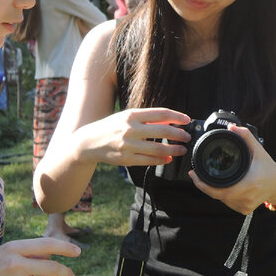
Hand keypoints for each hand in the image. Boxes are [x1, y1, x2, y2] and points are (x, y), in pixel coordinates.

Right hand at [76, 107, 191, 167]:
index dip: (177, 117)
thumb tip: (169, 121)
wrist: (89, 142)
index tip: (187, 120)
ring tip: (181, 149)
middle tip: (187, 137)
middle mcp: (130, 129)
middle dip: (179, 135)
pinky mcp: (126, 159)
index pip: (161, 113)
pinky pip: (149, 161)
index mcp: (132, 115)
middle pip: (163, 131)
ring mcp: (128, 145)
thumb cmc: (111, 127)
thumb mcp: (127, 117)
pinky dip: (161, 160)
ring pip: (158, 149)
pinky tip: (168, 158)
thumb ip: (147, 119)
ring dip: (174, 149)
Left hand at [188, 124, 275, 216]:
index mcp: (249, 184)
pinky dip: (223, 196)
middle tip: (196, 175)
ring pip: (222, 200)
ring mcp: (245, 206)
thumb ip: (246, 137)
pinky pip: (228, 203)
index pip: (221, 191)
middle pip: (218, 196)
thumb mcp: (259, 150)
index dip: (204, 186)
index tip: (194, 175)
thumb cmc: (269, 168)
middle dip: (205, 186)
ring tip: (208, 179)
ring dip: (213, 191)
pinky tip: (222, 187)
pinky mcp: (244, 210)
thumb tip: (232, 127)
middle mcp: (247, 197)